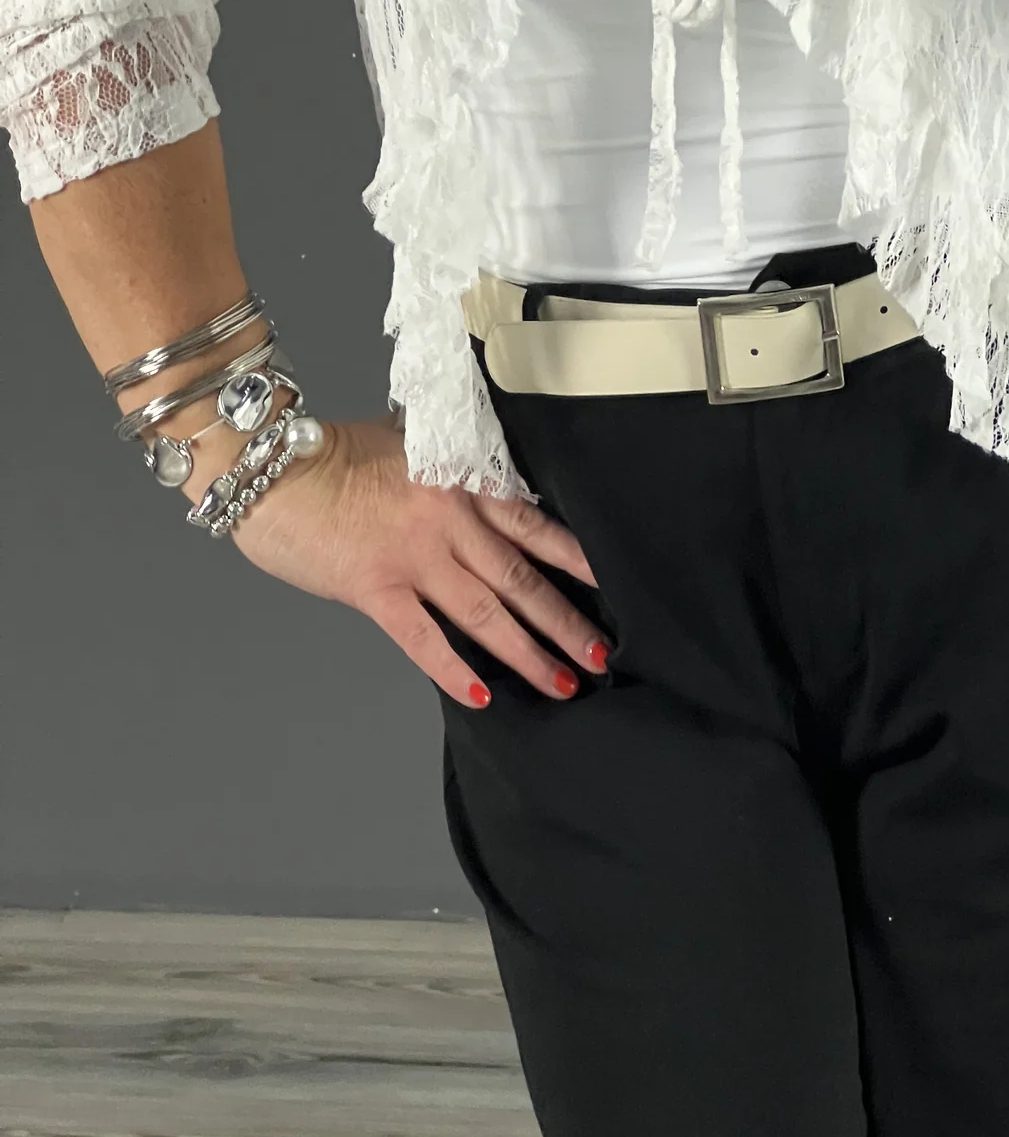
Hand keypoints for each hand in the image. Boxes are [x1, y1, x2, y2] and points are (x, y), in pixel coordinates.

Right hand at [224, 413, 608, 705]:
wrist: (270, 468)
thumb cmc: (331, 452)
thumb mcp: (408, 442)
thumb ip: (448, 464)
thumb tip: (482, 479)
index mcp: (461, 481)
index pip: (534, 524)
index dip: (575, 558)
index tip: (610, 584)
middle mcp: (449, 520)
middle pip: (521, 577)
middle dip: (565, 620)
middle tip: (601, 654)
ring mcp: (415, 557)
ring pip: (487, 613)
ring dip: (528, 652)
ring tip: (562, 682)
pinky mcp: (376, 588)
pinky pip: (425, 638)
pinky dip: (455, 669)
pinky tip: (482, 694)